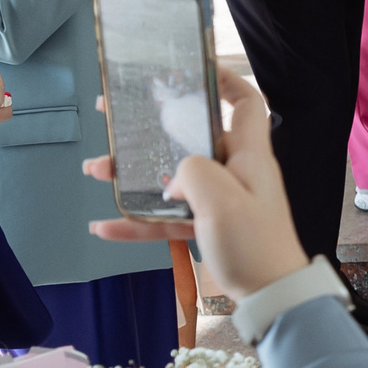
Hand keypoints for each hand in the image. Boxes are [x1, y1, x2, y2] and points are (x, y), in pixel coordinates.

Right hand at [86, 71, 308, 297]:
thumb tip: (175, 175)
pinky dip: (138, 221)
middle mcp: (235, 172)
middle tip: (112, 116)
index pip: (245, 103)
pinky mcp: (209, 227)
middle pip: (189, 138)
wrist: (271, 297)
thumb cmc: (255, 245)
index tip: (192, 70)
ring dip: (132, 175)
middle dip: (149, 128)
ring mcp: (221, 200)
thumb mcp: (221, 200)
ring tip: (96, 169)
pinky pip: (168, 217)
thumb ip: (193, 171)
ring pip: (170, 178)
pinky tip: (104, 226)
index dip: (224, 81)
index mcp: (249, 155)